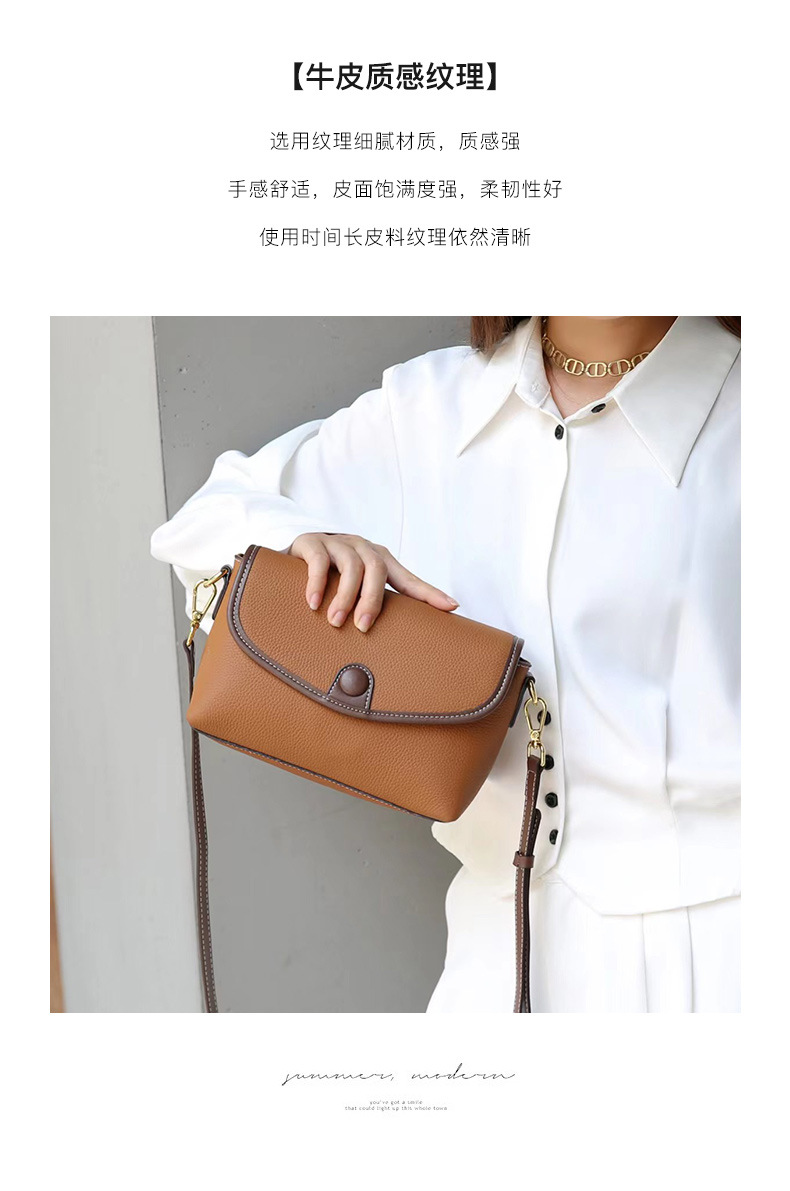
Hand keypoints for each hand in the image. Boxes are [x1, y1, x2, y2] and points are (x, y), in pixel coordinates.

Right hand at [289, 533, 458, 631]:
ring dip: (344, 596)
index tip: (450, 607)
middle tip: (363, 626)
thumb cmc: (331, 578)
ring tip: (336, 622)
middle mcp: (362, 547)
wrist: (294, 553)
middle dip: (372, 599)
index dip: (429, 592)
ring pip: (351, 565)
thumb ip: (375, 605)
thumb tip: (397, 644)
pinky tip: (314, 603)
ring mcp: (337, 542)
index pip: (408, 578)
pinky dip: (317, 583)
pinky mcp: (312, 542)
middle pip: (377, 569)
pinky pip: (319, 560)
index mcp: (379, 559)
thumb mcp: (356, 589)